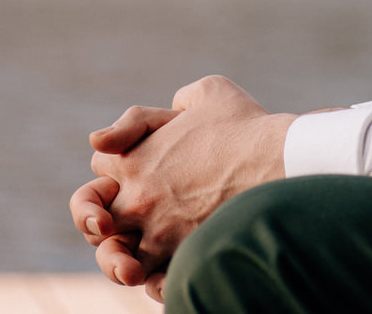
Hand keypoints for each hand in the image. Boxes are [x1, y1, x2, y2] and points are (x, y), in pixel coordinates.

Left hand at [70, 76, 296, 298]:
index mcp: (135, 158)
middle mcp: (137, 199)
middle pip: (93, 219)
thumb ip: (181, 98)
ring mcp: (156, 233)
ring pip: (114, 260)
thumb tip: (172, 109)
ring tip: (136, 259)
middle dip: (101, 218)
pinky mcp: (180, 258)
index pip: (100, 163)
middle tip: (123, 217)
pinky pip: (151, 282)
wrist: (278, 161)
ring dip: (120, 259)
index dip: (116, 158)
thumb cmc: (245, 125)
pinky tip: (165, 271)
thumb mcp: (210, 90)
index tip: (138, 162)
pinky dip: (154, 281)